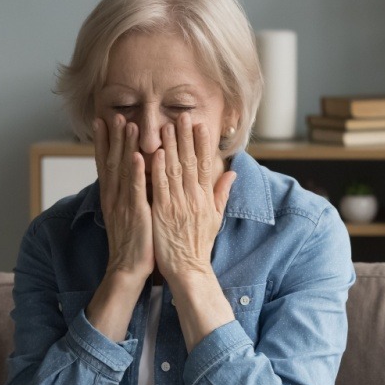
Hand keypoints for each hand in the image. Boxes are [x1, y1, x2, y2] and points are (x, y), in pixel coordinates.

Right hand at [93, 113, 153, 280]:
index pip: (106, 163)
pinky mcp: (136, 213)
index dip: (104, 142)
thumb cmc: (132, 243)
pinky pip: (135, 190)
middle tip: (114, 115)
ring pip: (123, 170)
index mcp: (112, 197)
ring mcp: (123, 204)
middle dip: (113, 137)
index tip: (103, 121)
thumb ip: (129, 194)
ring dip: (124, 146)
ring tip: (127, 124)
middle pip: (111, 161)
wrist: (127, 269)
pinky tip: (137, 156)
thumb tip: (133, 176)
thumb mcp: (126, 214)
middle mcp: (114, 197)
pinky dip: (136, 172)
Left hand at [148, 115, 234, 285]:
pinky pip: (160, 186)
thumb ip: (222, 192)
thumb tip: (232, 172)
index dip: (202, 143)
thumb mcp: (216, 217)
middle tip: (182, 116)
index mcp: (205, 197)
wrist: (189, 269)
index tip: (200, 125)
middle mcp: (193, 198)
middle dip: (185, 138)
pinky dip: (156, 169)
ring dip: (169, 147)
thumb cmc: (200, 244)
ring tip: (166, 127)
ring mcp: (178, 204)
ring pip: (173, 170)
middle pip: (189, 162)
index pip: (204, 164)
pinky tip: (153, 153)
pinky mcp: (162, 213)